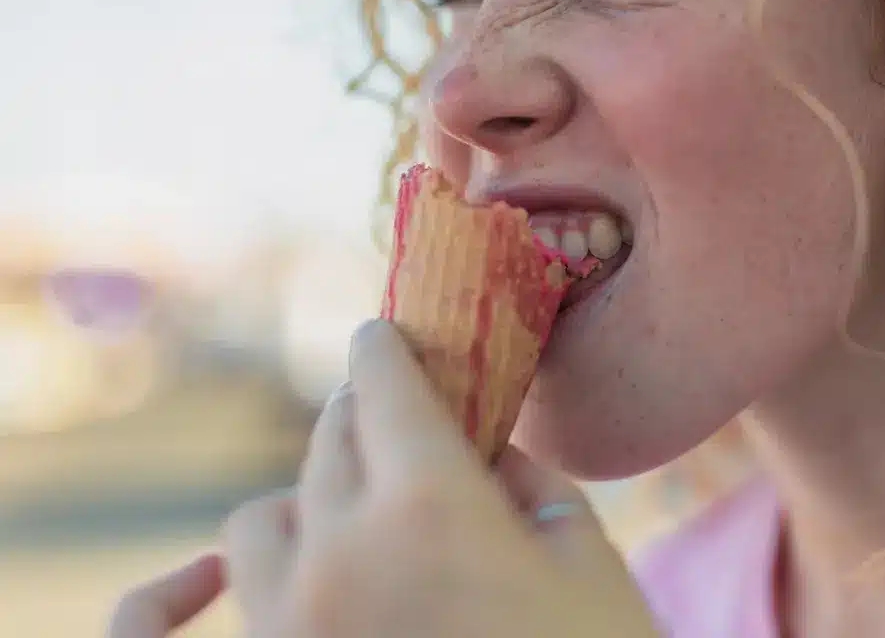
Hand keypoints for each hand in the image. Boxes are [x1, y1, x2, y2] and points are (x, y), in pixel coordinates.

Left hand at [109, 319, 660, 637]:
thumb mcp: (586, 561)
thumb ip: (528, 484)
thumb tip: (482, 449)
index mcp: (431, 506)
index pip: (385, 387)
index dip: (383, 349)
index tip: (383, 335)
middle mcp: (342, 551)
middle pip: (331, 439)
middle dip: (363, 412)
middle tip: (395, 414)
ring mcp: (293, 619)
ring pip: (265, 514)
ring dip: (311, 488)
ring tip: (357, 501)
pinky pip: (237, 594)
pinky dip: (259, 564)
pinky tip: (288, 571)